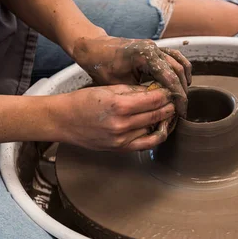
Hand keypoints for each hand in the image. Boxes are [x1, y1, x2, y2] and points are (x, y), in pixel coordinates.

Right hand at [55, 84, 175, 150]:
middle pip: (156, 115)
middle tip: (173, 101)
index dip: (165, 95)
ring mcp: (122, 139)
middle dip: (168, 107)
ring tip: (167, 113)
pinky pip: (145, 144)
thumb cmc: (82, 102)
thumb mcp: (107, 90)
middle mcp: (122, 124)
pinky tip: (159, 128)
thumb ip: (132, 91)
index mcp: (119, 106)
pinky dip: (156, 136)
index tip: (169, 91)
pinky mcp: (120, 148)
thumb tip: (153, 91)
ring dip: (164, 121)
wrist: (63, 121)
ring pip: (154, 130)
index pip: (153, 100)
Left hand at [72, 35, 191, 117]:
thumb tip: (157, 108)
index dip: (178, 97)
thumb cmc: (102, 66)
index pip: (169, 78)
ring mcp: (156, 47)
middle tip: (182, 109)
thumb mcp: (118, 85)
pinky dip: (181, 70)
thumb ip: (139, 94)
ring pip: (180, 63)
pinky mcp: (156, 49)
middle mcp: (153, 48)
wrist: (94, 48)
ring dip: (183, 81)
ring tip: (182, 98)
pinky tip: (182, 83)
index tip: (180, 111)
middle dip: (182, 92)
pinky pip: (176, 58)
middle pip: (177, 71)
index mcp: (144, 55)